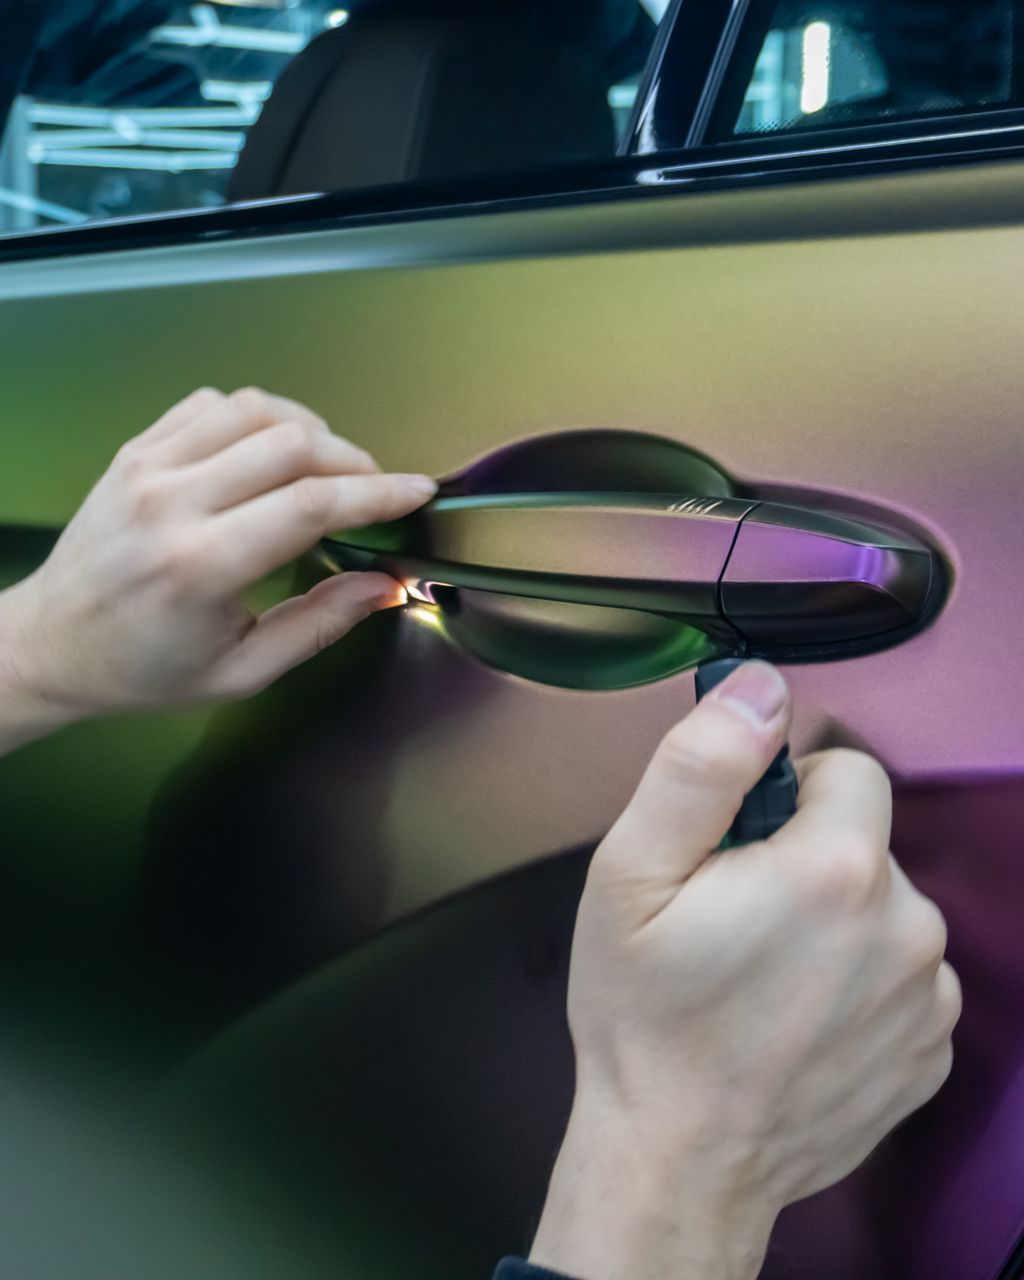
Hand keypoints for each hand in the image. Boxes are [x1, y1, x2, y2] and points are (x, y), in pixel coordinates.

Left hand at [0, 387, 434, 745]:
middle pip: (291, 444)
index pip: (310, 505)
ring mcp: (147, 467)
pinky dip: (257, 416)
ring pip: (254, 409)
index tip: (417, 492)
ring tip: (327, 467)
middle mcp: (171, 504)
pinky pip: (212, 404)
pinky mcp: (135, 450)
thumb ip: (318, 625)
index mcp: (200, 567)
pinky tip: (269, 450)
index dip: (377, 493)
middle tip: (373, 491)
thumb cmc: (145, 670)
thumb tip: (383, 585)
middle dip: (353, 461)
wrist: (52, 644)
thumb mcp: (240, 671)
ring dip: (308, 429)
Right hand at [530, 662, 959, 1279]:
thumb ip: (700, 765)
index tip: (734, 847)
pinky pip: (900, 976)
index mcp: (836, 869)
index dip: (783, 795)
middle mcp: (906, 928)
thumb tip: (761, 689)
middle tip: (732, 918)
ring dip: (834, 923)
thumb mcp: (631, 873)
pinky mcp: (930, 1051)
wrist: (678, 1161)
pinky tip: (796, 1019)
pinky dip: (856, 983)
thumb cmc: (645, 1017)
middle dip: (804, 859)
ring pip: (883, 908)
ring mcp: (927, 998)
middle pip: (864, 841)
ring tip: (761, 976)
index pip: (848, 769)